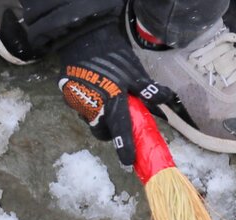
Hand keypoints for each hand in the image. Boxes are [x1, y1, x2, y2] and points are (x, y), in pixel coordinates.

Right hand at [58, 18, 176, 166]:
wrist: (83, 39)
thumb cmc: (113, 57)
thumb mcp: (135, 72)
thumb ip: (148, 90)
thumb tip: (166, 101)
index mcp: (113, 105)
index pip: (121, 133)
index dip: (125, 150)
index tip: (128, 164)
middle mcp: (93, 109)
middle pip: (102, 131)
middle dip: (110, 130)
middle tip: (119, 118)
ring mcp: (78, 104)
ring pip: (91, 118)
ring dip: (100, 114)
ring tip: (106, 96)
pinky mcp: (68, 96)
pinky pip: (82, 105)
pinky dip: (90, 101)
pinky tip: (95, 87)